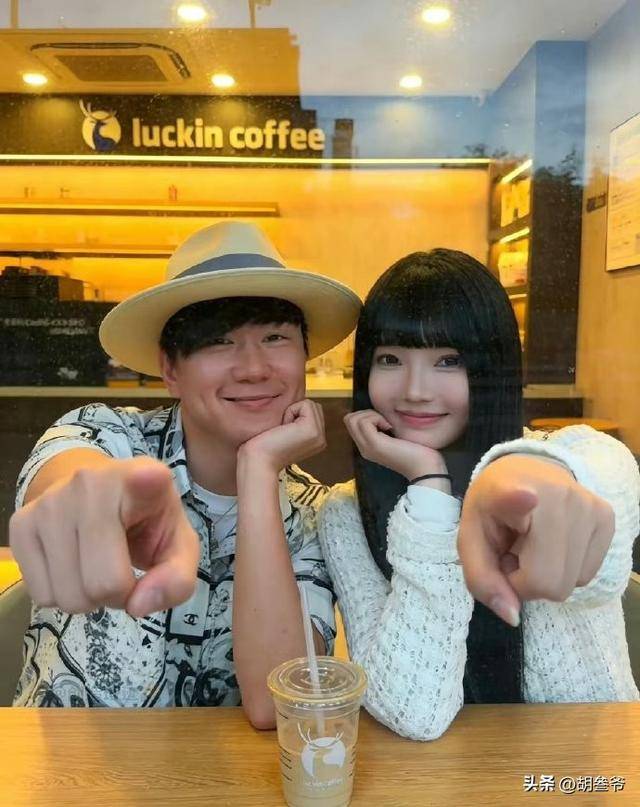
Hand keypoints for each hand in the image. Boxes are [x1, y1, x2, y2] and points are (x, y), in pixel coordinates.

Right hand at [9, 457, 199, 617]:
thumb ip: (177, 580)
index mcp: (147, 478)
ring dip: (88, 598)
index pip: (147, 478)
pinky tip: (74, 564)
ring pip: (67, 596)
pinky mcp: (21, 522)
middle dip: (117, 596)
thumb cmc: (146, 522)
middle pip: (102, 583)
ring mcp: (50, 501)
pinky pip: (40, 595)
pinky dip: (61, 594)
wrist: (101, 494)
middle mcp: (91, 482)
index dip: (148, 481)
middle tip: (122, 570)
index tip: (152, 477)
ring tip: (98, 566)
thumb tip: (137, 606)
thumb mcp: (178, 547)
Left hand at [238, 399, 325, 472]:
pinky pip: (305, 404)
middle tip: (283, 431)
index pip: (314, 413)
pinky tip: (284, 428)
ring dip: (293, 412)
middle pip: (314, 407)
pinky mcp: (312, 429)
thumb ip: (299, 423)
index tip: (284, 434)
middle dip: (296, 412)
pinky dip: (290, 412)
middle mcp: (322, 439)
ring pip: (310, 404)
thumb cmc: (265, 448)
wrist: (259, 461)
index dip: (296, 415)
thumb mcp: (288, 435)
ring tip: (284, 430)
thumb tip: (300, 404)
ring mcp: (319, 435)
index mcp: (317, 441)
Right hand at [344, 409, 446, 479]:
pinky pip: (364, 422)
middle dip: (366, 413)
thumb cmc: (416, 452)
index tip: (385, 422)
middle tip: (384, 421)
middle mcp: (363, 448)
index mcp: (367, 446)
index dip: (366, 415)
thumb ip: (385, 429)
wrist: (424, 468)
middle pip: (349, 420)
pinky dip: (376, 418)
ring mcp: (367, 447)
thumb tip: (380, 413)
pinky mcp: (374, 444)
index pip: (352, 423)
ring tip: (387, 424)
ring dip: (371, 415)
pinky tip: (389, 427)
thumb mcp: (396, 438)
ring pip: (353, 419)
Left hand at [457, 455, 614, 625]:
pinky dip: (566, 570)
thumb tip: (513, 616)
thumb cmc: (493, 509)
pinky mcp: (607, 517)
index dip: (518, 501)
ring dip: (545, 575)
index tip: (525, 496)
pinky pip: (587, 574)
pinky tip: (552, 544)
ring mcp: (588, 505)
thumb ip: (482, 580)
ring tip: (532, 545)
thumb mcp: (471, 542)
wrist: (525, 472)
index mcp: (506, 490)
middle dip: (524, 581)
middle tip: (513, 554)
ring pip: (571, 583)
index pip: (517, 498)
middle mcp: (557, 494)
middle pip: (549, 582)